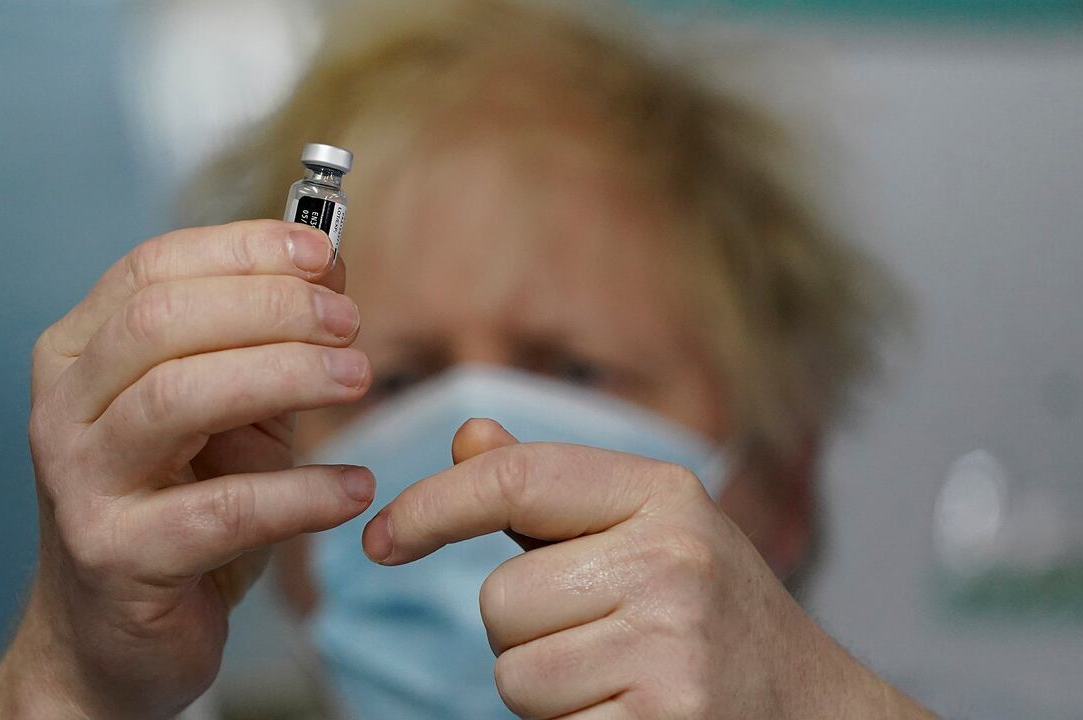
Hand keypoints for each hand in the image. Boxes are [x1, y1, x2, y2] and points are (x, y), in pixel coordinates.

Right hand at [0, 221, 374, 718]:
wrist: (111, 638)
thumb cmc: (173, 508)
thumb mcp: (218, 415)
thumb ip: (260, 347)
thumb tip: (327, 273)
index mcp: (78, 354)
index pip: (152, 269)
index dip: (241, 250)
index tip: (321, 256)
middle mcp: (63, 409)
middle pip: (161, 322)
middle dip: (270, 308)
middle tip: (349, 325)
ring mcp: (80, 483)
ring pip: (177, 398)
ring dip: (283, 375)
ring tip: (357, 379)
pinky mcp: (117, 556)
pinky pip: (223, 510)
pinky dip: (301, 492)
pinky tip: (354, 487)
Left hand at [364, 419, 934, 719]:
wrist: (814, 710)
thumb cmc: (712, 613)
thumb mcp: (648, 530)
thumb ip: (553, 492)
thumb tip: (467, 437)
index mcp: (663, 494)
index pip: (514, 478)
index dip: (431, 506)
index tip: (379, 538)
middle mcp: (673, 558)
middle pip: (501, 600)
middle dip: (526, 633)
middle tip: (600, 639)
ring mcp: (672, 645)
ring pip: (514, 674)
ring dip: (548, 689)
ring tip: (621, 677)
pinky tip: (632, 714)